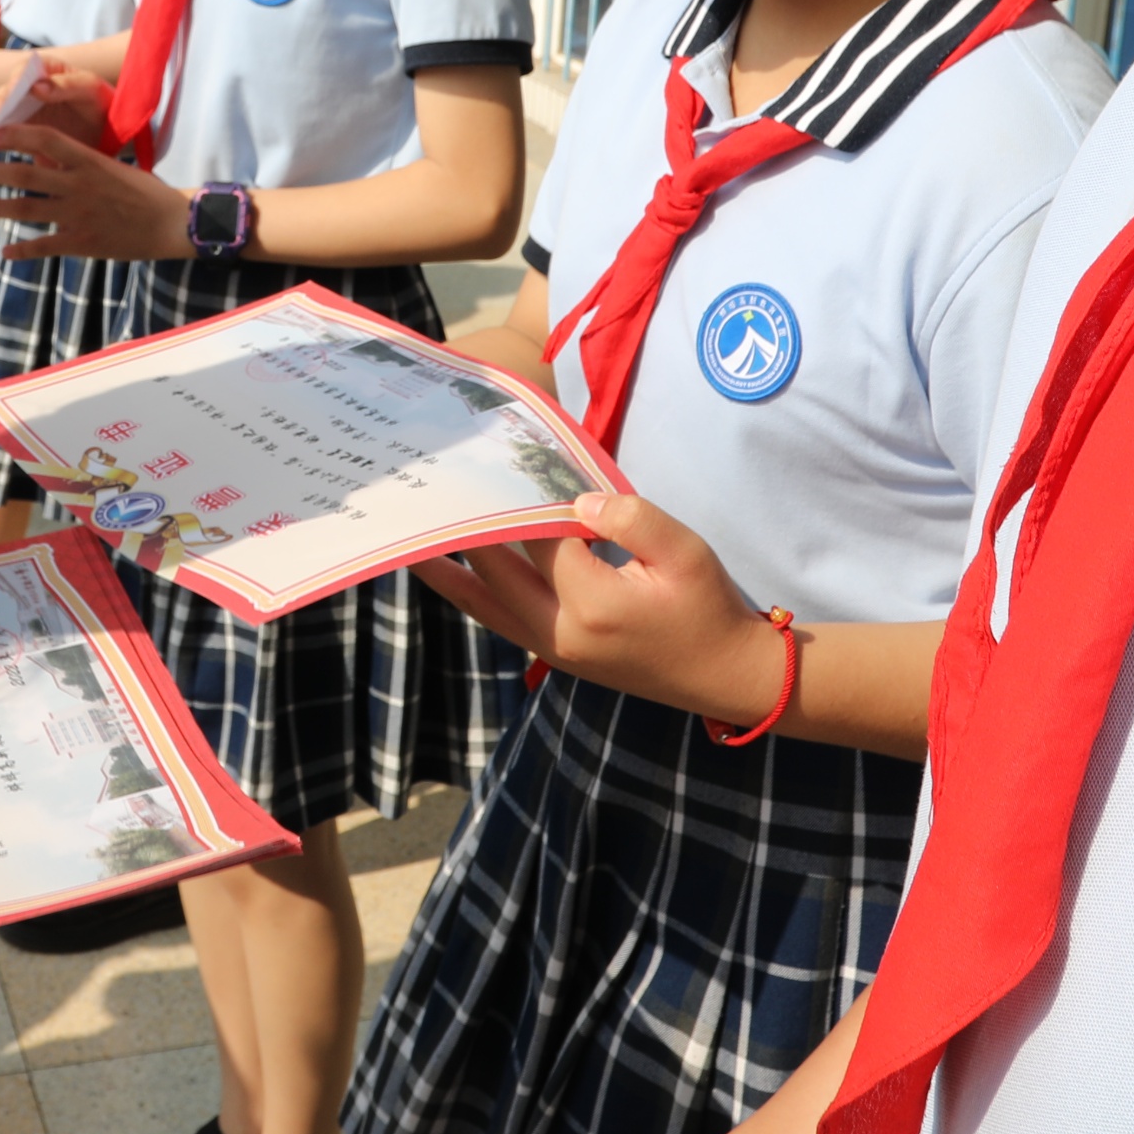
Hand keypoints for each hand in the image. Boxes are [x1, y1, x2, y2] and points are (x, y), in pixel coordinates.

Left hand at [0, 121, 188, 261]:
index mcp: (89, 161)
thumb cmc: (144, 191)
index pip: (45, 141)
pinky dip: (22, 250)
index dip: (16, 136)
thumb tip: (45, 159)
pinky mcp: (83, 243)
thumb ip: (78, 163)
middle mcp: (79, 185)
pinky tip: (5, 252)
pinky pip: (45, 246)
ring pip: (27, 210)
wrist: (171, 223)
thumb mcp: (111, 166)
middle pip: (26, 175)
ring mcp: (79, 215)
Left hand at [413, 489, 784, 723]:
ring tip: (407, 543)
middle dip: (465, 528)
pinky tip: (453, 575)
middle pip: (496, 571)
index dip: (518, 495)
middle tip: (428, 489)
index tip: (493, 457)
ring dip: (448, 574)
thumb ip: (632, 517)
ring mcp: (555, 649)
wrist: (726, 676)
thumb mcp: (686, 551)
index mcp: (594, 600)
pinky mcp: (557, 657)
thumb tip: (575, 500)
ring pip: (485, 607)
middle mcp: (562, 630)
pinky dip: (473, 596)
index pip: (538, 536)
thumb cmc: (709, 607)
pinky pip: (500, 622)